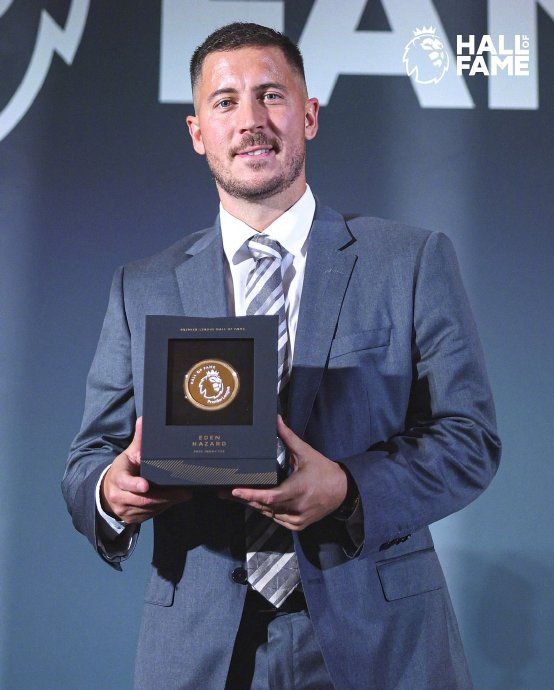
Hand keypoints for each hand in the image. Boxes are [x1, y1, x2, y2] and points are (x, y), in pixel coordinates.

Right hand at [100, 417, 191, 523]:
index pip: (125, 482)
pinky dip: (163, 508)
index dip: (135, 485)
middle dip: (164, 495)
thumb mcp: (128, 454)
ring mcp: (124, 509)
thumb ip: (138, 439)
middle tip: (183, 492)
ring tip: (183, 494)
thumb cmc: (124, 469)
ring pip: (149, 508)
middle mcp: (118, 496)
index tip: (146, 485)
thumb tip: (143, 419)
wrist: (109, 490)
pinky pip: (150, 515)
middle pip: (143, 499)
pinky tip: (174, 500)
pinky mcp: (131, 518)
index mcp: (117, 477)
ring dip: (167, 502)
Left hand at [222, 416, 347, 530]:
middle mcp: (297, 506)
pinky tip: (259, 504)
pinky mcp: (299, 525)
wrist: (343, 490)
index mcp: (298, 488)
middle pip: (264, 506)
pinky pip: (277, 519)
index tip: (236, 491)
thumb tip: (277, 419)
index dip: (251, 495)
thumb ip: (288, 437)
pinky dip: (268, 512)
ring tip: (238, 497)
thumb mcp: (306, 452)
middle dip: (244, 499)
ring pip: (269, 514)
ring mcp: (297, 518)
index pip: (270, 496)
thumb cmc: (323, 470)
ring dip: (254, 505)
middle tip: (225, 493)